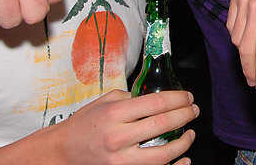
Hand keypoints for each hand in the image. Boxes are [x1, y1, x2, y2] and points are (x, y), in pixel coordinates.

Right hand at [54, 90, 198, 164]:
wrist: (61, 153)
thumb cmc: (84, 125)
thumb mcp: (104, 102)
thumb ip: (130, 98)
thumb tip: (157, 96)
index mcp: (114, 115)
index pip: (156, 103)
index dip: (178, 99)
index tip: (188, 97)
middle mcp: (118, 138)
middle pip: (163, 125)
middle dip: (185, 115)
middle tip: (194, 111)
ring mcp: (121, 160)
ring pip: (164, 153)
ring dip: (183, 142)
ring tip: (190, 133)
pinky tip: (184, 158)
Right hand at [227, 0, 255, 90]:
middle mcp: (254, 7)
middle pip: (246, 49)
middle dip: (249, 69)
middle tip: (254, 82)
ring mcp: (243, 0)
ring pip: (236, 37)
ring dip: (242, 54)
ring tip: (252, 64)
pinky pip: (231, 22)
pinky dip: (236, 36)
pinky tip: (245, 42)